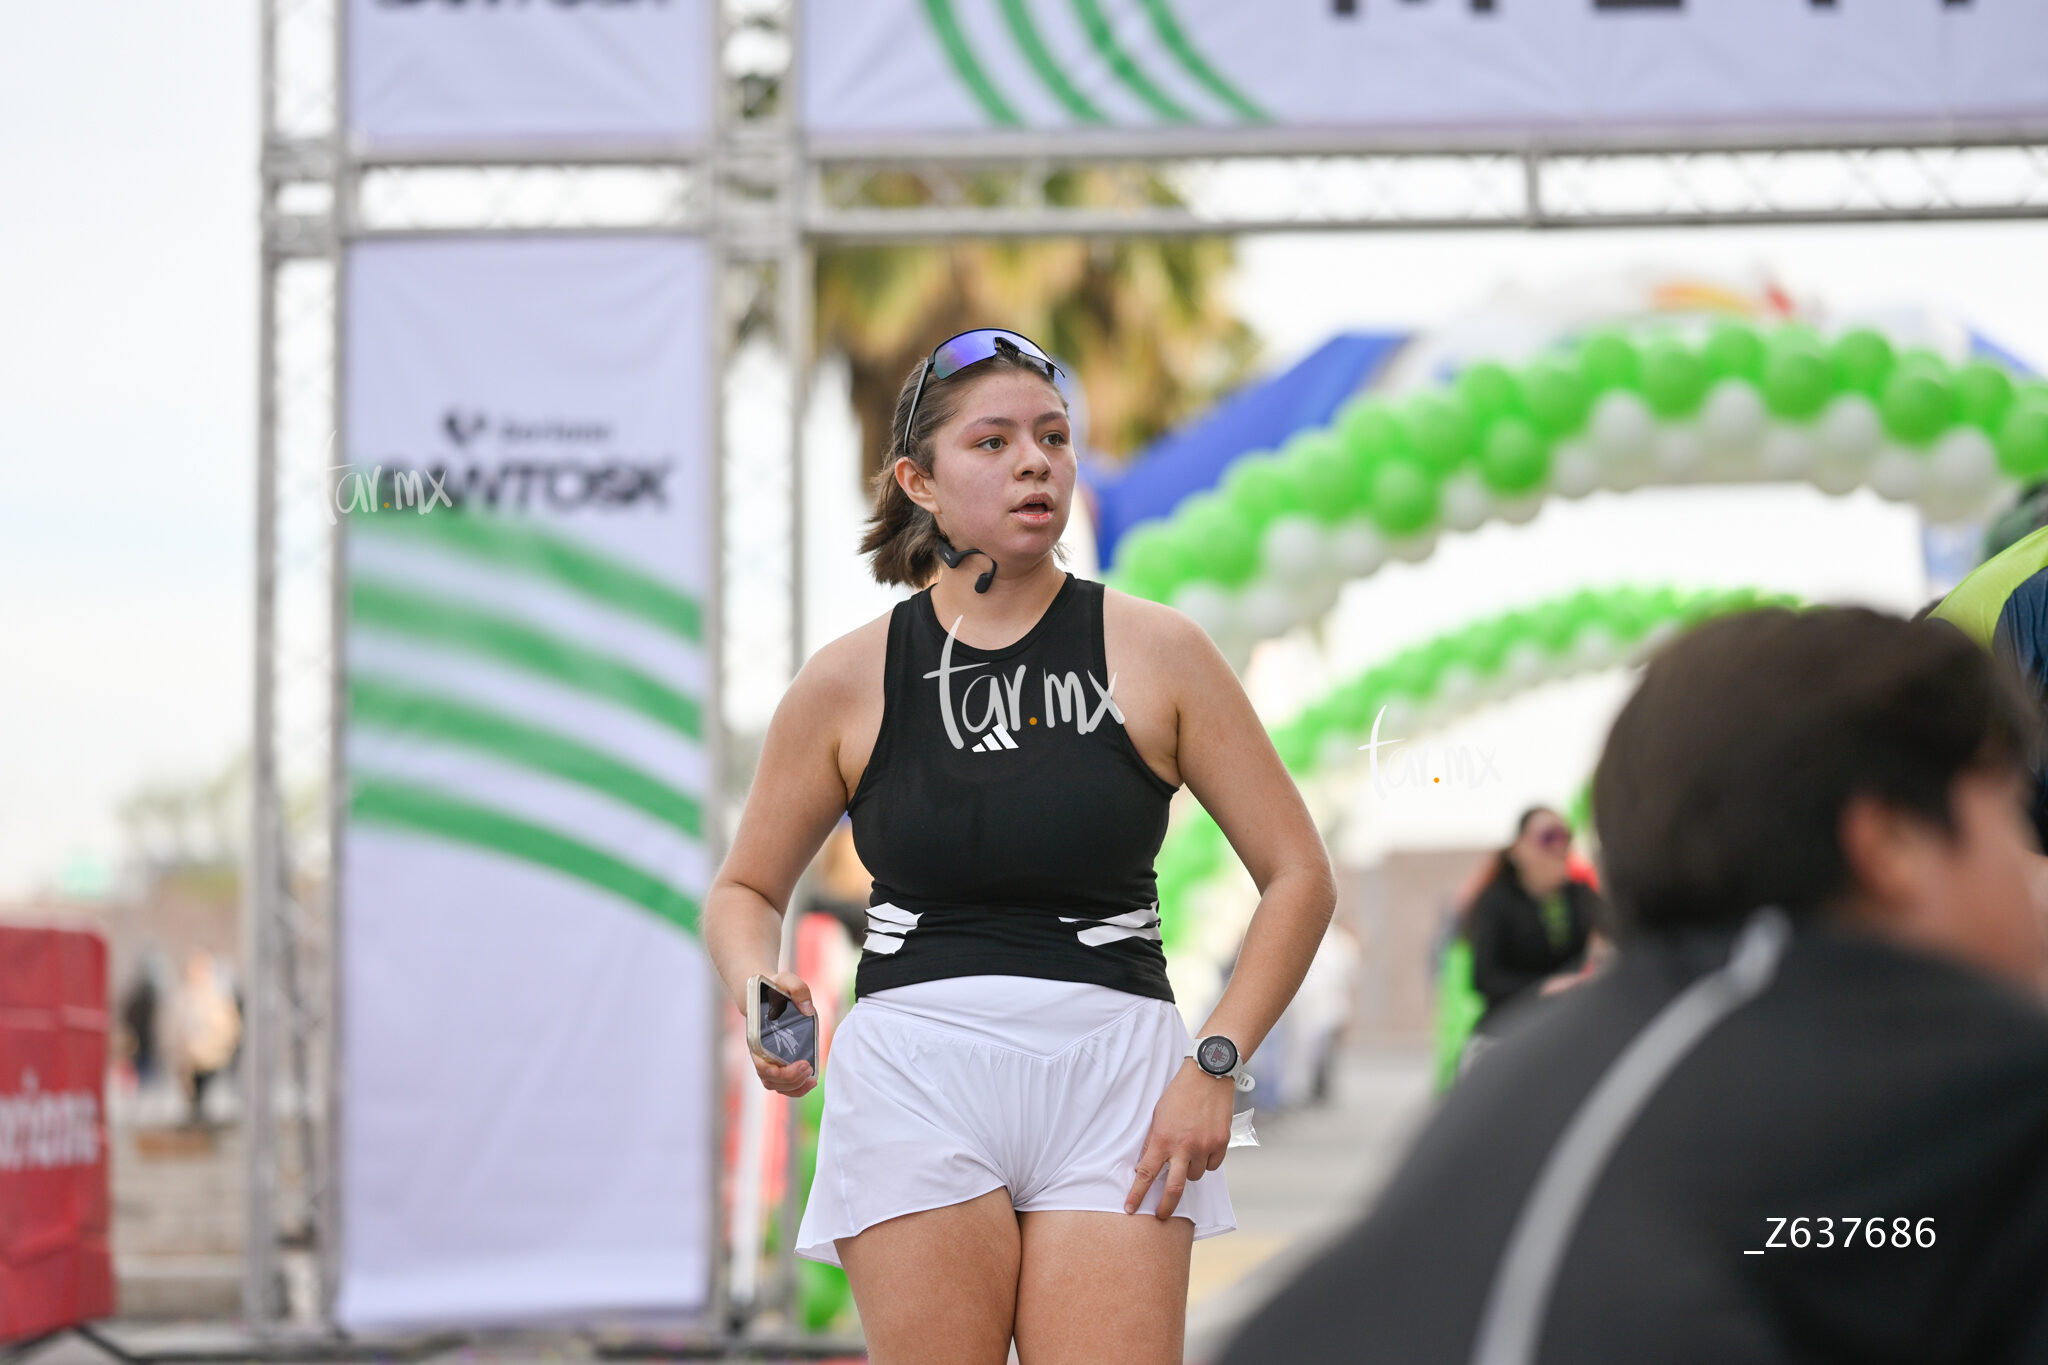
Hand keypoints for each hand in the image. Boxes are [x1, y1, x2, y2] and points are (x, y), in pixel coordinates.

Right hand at [750, 971, 816, 1098]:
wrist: (766, 992)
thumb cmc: (774, 987)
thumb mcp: (786, 980)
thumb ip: (798, 989)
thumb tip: (808, 1010)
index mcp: (756, 1038)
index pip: (763, 1066)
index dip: (782, 1072)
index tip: (803, 1063)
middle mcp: (759, 1052)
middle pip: (771, 1080)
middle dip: (791, 1080)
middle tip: (808, 1068)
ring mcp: (768, 1059)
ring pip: (776, 1086)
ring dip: (794, 1088)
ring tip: (811, 1079)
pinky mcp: (778, 1061)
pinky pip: (783, 1083)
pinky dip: (796, 1087)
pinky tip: (810, 1080)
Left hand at [1124, 1058, 1234, 1220]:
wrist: (1208, 1074)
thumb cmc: (1179, 1093)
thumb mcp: (1158, 1116)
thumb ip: (1155, 1141)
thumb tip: (1149, 1165)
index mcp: (1162, 1139)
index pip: (1146, 1174)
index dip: (1137, 1194)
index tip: (1130, 1209)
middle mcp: (1184, 1147)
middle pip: (1174, 1189)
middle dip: (1165, 1207)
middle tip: (1160, 1216)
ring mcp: (1204, 1146)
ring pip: (1196, 1176)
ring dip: (1191, 1171)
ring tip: (1189, 1151)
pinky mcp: (1221, 1143)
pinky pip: (1213, 1165)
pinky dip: (1208, 1161)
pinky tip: (1204, 1147)